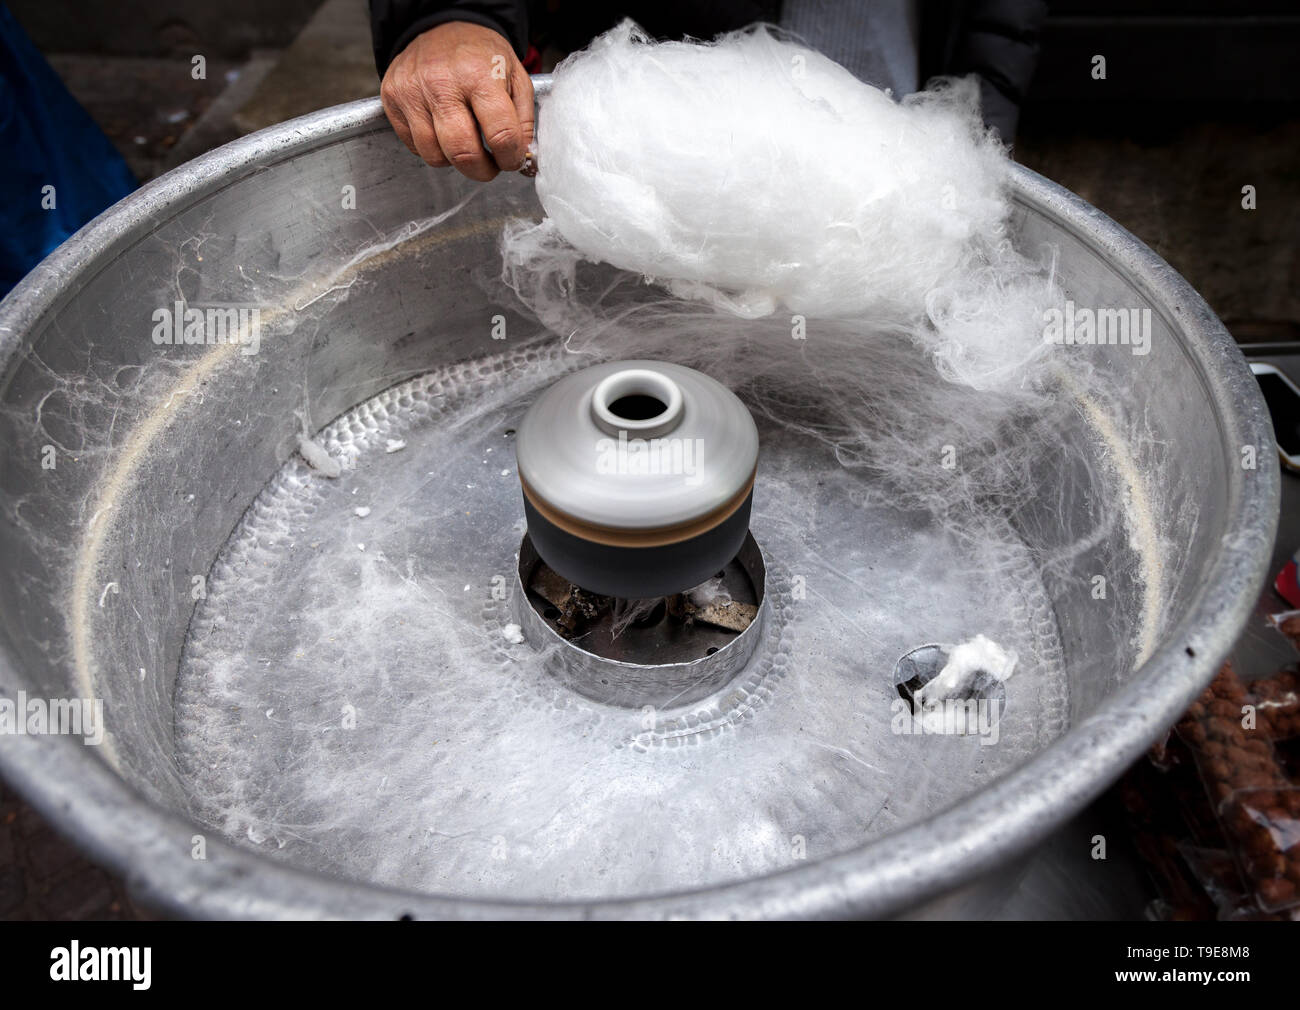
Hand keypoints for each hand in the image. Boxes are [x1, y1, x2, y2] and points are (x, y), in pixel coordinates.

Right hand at [379, 21, 533, 180]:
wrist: (442, 27)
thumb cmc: (480, 56)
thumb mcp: (516, 78)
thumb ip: (523, 120)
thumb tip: (522, 157)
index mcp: (479, 75)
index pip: (500, 135)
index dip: (510, 158)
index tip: (512, 160)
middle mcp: (442, 83)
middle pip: (463, 152)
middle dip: (482, 171)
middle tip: (489, 166)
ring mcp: (412, 91)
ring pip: (434, 155)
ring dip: (455, 161)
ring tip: (466, 145)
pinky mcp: (393, 98)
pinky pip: (413, 146)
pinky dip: (432, 149)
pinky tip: (443, 132)